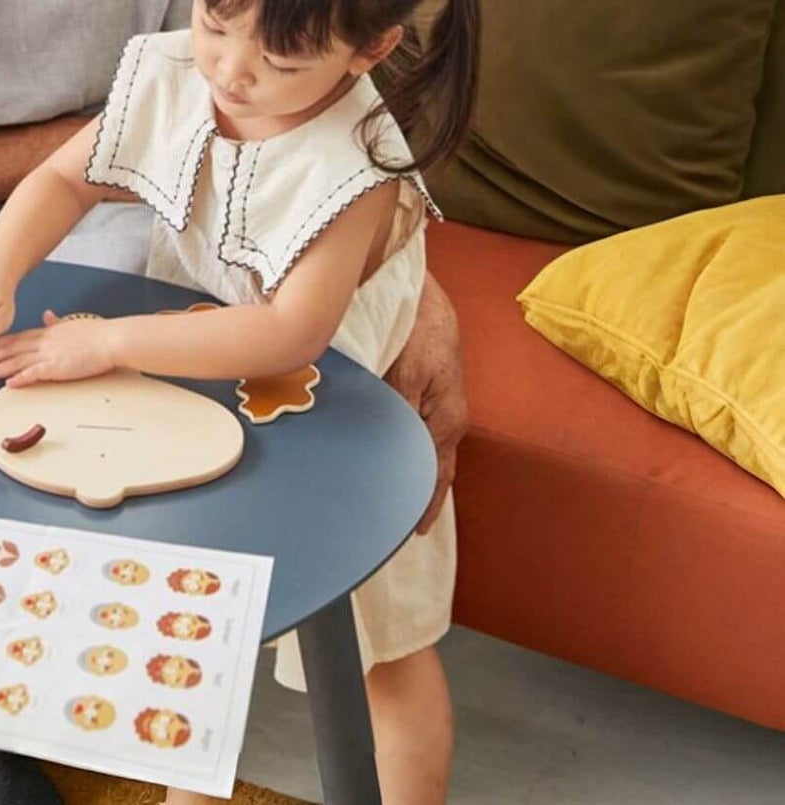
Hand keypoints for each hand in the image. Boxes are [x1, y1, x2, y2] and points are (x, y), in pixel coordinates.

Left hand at [0, 309, 118, 386]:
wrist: (111, 338)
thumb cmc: (97, 334)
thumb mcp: (72, 323)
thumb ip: (57, 322)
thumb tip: (48, 315)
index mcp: (48, 333)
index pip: (18, 338)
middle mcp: (44, 343)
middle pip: (11, 350)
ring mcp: (49, 355)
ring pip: (17, 362)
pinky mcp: (58, 367)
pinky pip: (35, 373)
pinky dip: (20, 379)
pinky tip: (8, 384)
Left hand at [385, 271, 467, 533]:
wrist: (418, 286)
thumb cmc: (420, 326)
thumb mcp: (408, 372)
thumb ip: (399, 412)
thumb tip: (390, 450)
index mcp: (446, 419)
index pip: (436, 476)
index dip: (423, 505)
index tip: (410, 533)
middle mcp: (442, 417)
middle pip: (427, 466)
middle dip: (409, 492)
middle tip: (384, 521)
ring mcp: (432, 402)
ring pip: (414, 446)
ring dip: (398, 466)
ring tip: (375, 493)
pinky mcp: (418, 387)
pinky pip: (408, 426)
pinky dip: (393, 441)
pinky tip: (373, 448)